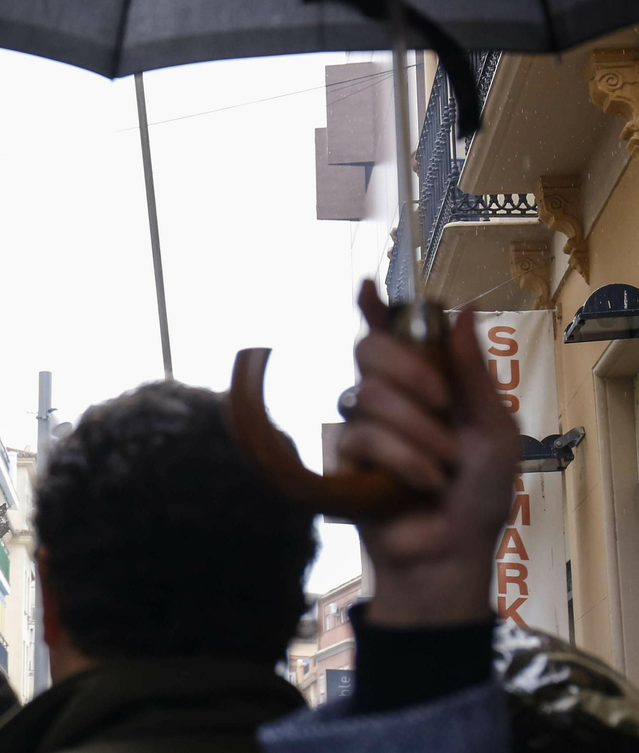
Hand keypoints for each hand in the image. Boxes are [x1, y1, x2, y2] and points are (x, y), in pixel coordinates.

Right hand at [342, 281, 518, 625]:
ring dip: (417, 431)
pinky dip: (402, 459)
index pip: (391, 334)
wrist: (452, 550)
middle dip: (406, 367)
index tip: (367, 287)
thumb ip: (473, 372)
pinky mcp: (342, 458)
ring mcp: (361, 426)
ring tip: (442, 467)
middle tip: (440, 402)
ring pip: (369, 393)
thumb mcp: (494, 429)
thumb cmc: (478, 493)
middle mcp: (388, 398)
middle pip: (369, 348)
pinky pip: (363, 435)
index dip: (374, 307)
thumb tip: (463, 310)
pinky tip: (421, 483)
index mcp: (425, 384)